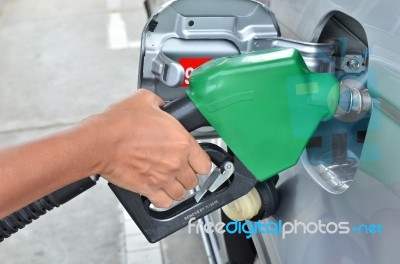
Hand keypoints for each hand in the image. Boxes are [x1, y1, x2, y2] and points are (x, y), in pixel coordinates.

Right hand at [86, 89, 210, 207]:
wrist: (100, 142)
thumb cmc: (120, 123)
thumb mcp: (145, 100)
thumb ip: (160, 104)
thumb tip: (161, 104)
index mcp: (182, 141)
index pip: (205, 163)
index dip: (200, 162)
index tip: (194, 161)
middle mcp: (176, 162)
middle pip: (194, 180)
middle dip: (187, 175)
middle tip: (178, 169)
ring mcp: (163, 178)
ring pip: (181, 193)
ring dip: (177, 188)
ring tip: (170, 181)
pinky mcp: (148, 189)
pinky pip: (165, 203)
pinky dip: (163, 200)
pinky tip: (159, 191)